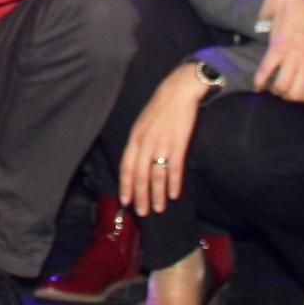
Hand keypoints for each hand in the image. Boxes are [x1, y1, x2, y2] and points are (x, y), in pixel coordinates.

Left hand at [119, 67, 204, 213]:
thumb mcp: (141, 124)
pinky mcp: (178, 144)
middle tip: (142, 213)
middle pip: (140, 176)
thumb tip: (136, 164)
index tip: (126, 202)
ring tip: (158, 208)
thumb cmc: (159, 109)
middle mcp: (146, 143)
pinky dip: (173, 184)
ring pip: (156, 176)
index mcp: (135, 138)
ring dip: (157, 195)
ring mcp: (162, 144)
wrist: (178, 91)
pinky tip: (174, 195)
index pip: (126, 167)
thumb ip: (138, 143)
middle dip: (140, 196)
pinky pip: (174, 169)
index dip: (125, 186)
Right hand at [252, 0, 303, 102]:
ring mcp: (294, 54)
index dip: (296, 98)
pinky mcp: (278, 46)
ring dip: (272, 89)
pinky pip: (266, 71)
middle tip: (279, 90)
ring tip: (269, 85)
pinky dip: (259, 81)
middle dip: (284, 96)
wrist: (299, 3)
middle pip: (294, 95)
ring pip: (281, 86)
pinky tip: (257, 84)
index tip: (289, 93)